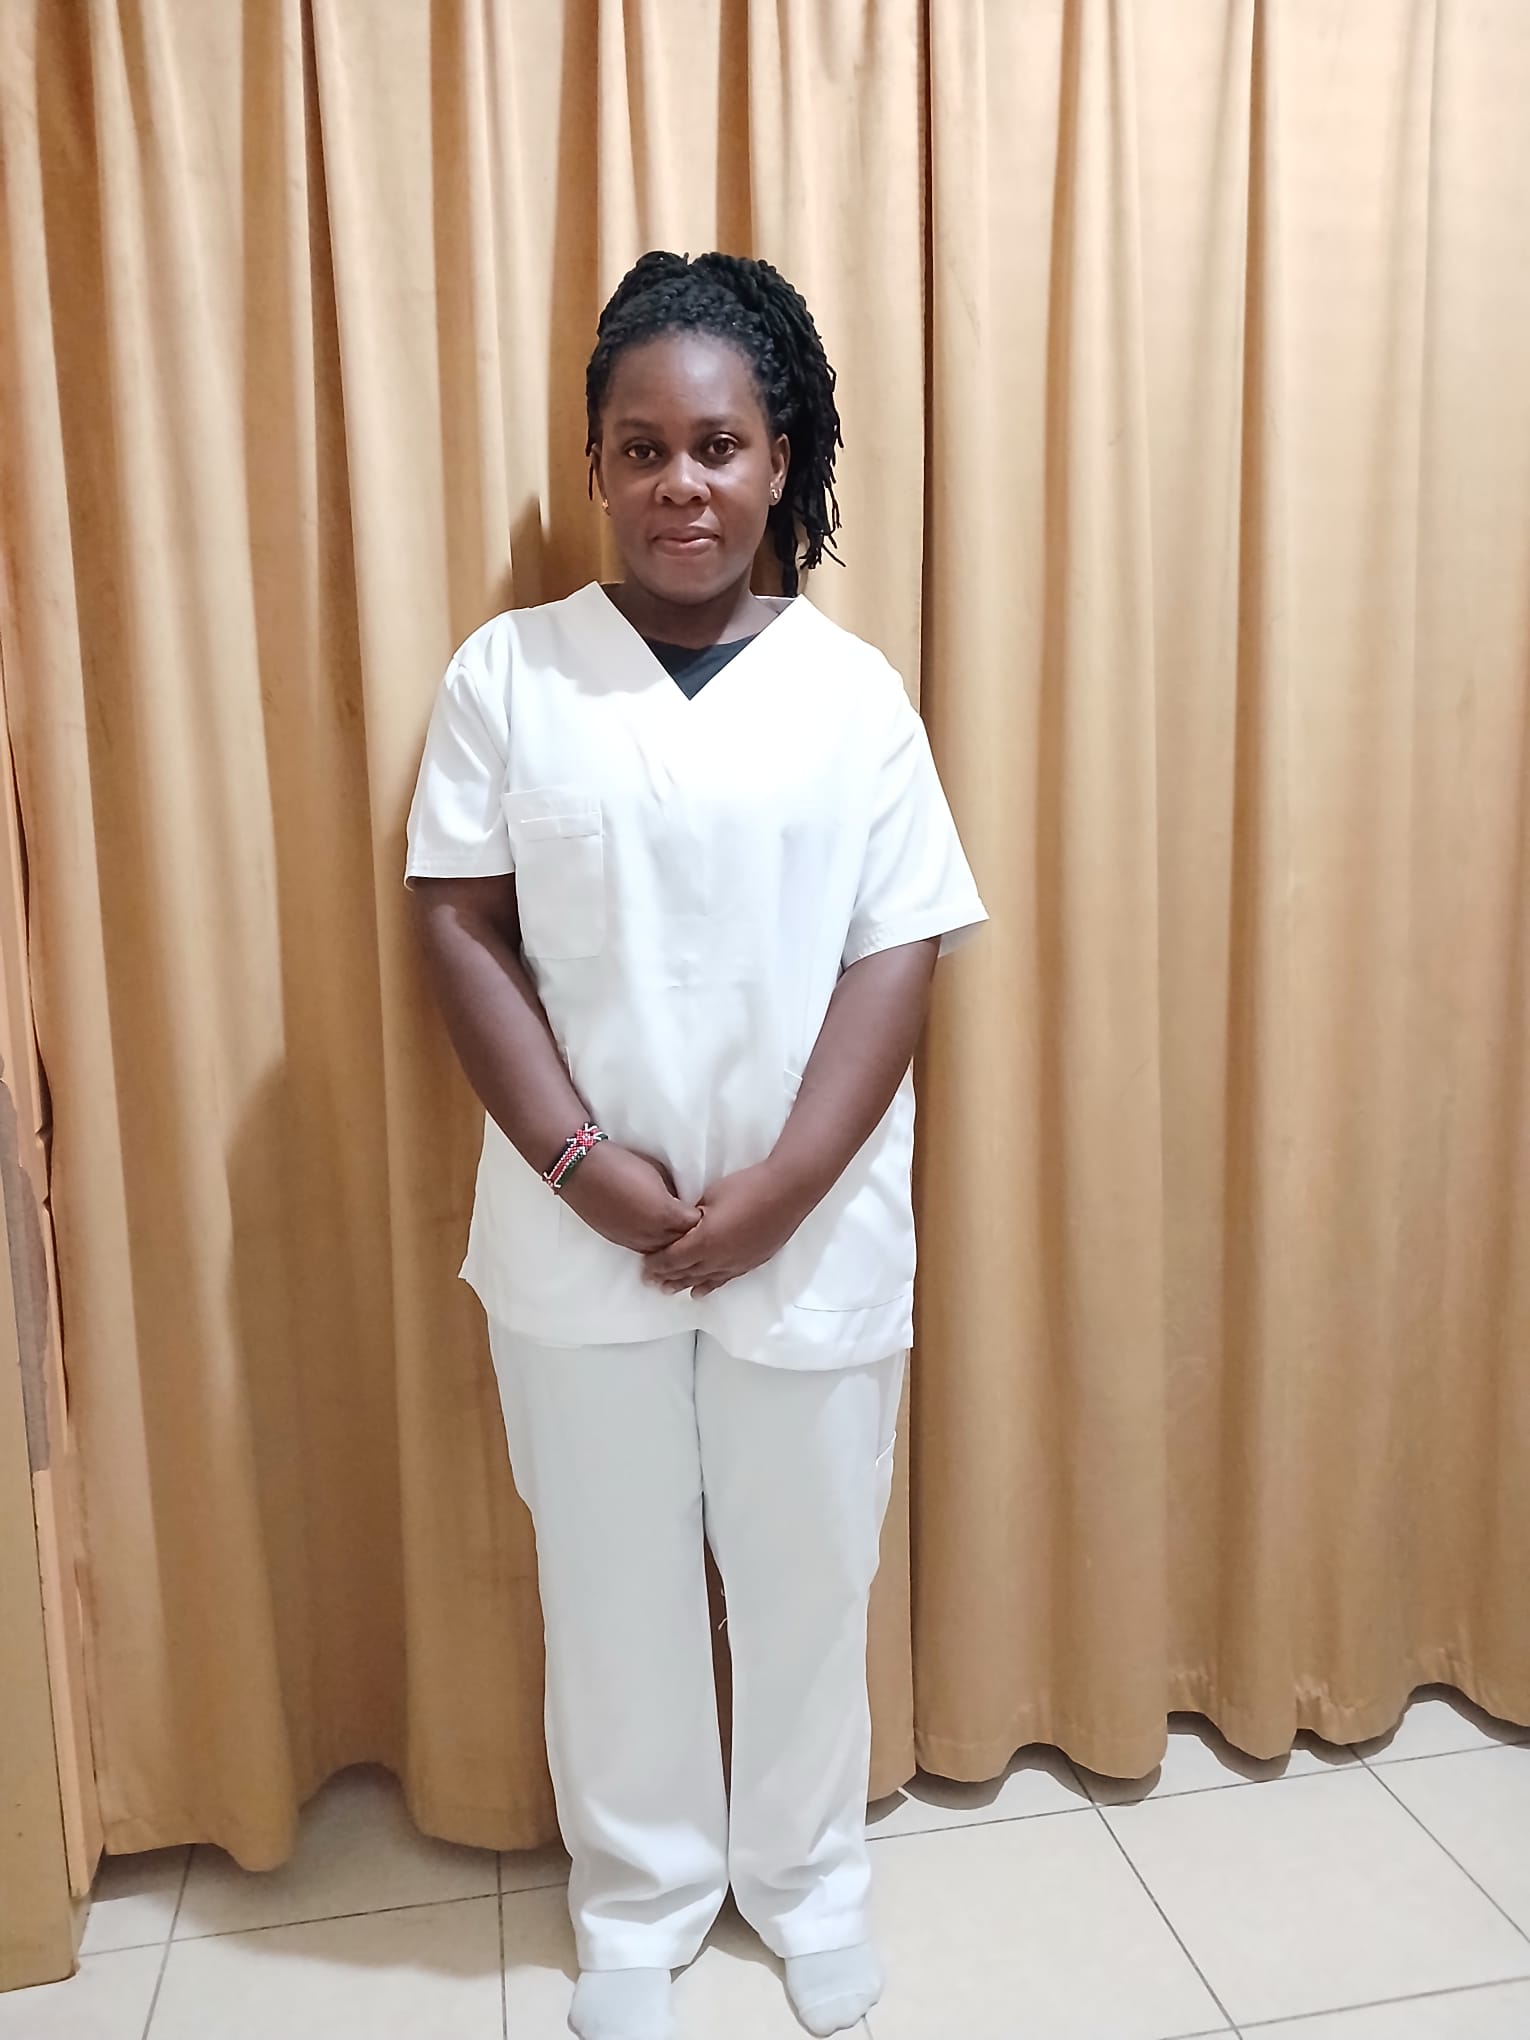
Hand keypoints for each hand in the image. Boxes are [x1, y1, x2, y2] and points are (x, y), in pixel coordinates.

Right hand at [561, 1144, 701, 1254]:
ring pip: (663, 1253)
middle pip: (682, 1245)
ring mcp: (634, 1240)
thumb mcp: (657, 1173)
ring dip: (673, 1246)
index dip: (705, 1221)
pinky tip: (660, 1239)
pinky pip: (645, 1250)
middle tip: (701, 1230)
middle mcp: (652, 1233)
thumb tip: (681, 1202)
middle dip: (692, 1238)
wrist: (582, 1170)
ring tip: (681, 1237)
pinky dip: (656, 1247)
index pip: (696, 1227)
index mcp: (665, 1213)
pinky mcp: (619, 1242)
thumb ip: (674, 1193)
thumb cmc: (621, 1163)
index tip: (711, 1215)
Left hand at [641, 1163, 805, 1296]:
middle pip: (685, 1273)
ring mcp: (735, 1264)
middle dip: (666, 1277)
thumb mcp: (710, 1196)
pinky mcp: (751, 1263)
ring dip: (685, 1285)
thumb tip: (684, 1225)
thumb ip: (693, 1216)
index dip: (656, 1264)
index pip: (672, 1259)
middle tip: (651, 1282)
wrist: (786, 1192)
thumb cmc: (746, 1187)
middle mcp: (717, 1259)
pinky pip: (724, 1280)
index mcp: (703, 1241)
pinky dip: (709, 1286)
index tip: (644, 1266)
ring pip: (704, 1280)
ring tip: (669, 1291)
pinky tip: (700, 1291)